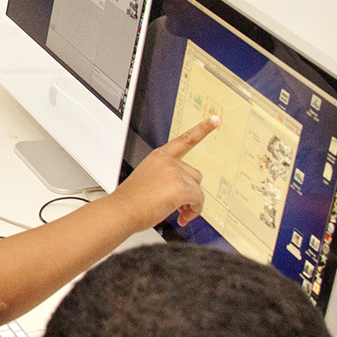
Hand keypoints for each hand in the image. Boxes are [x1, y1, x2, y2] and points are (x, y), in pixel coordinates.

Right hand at [117, 114, 216, 228]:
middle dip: (190, 191)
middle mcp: (168, 162)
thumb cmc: (130, 201)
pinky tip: (183, 216)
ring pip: (198, 189)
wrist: (122, 211)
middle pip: (195, 175)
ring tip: (179, 213)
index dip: (202, 129)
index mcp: (159, 156)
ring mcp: (175, 173)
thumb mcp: (147, 180)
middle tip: (180, 205)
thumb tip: (183, 197)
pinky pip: (198, 200)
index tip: (215, 119)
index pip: (185, 139)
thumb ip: (166, 180)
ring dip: (192, 203)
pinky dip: (194, 210)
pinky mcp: (181, 188)